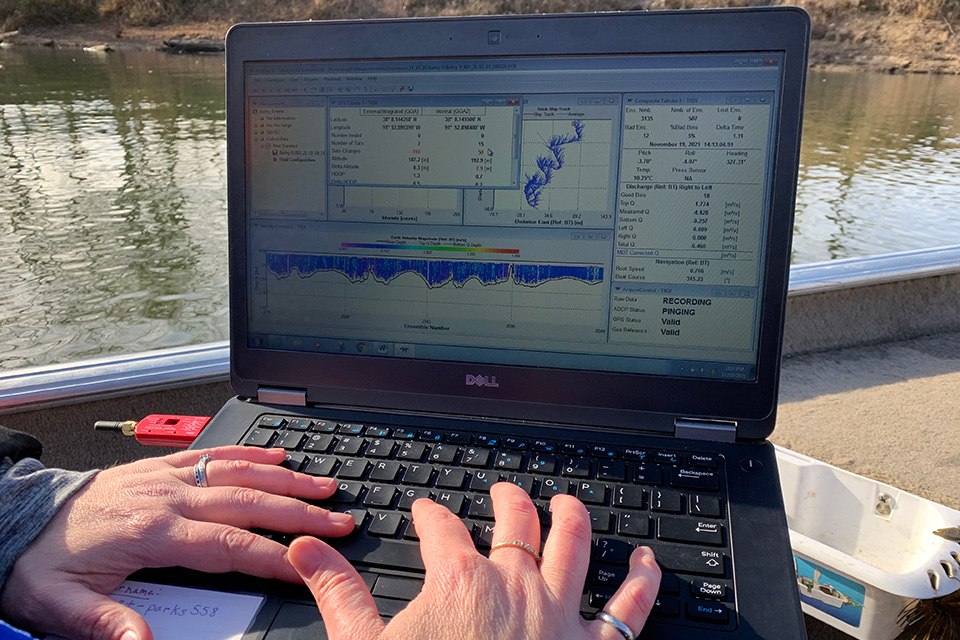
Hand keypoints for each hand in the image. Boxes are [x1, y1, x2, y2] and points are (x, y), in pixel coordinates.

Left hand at [0, 446, 354, 639]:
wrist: (17, 519)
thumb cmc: (40, 563)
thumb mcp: (59, 604)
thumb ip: (106, 623)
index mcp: (152, 531)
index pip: (228, 545)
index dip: (273, 556)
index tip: (308, 565)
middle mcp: (167, 498)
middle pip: (248, 502)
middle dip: (299, 514)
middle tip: (339, 521)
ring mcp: (167, 477)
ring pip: (239, 473)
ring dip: (286, 479)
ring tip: (327, 486)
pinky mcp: (161, 468)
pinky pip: (214, 453)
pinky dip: (250, 452)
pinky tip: (277, 455)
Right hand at [289, 482, 659, 639]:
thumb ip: (338, 595)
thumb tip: (308, 554)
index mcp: (459, 581)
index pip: (441, 528)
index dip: (430, 514)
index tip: (425, 511)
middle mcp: (516, 586)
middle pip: (515, 521)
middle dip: (507, 498)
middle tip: (501, 490)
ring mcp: (561, 615)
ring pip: (575, 544)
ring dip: (572, 516)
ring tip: (567, 501)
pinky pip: (631, 608)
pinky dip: (643, 580)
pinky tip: (647, 560)